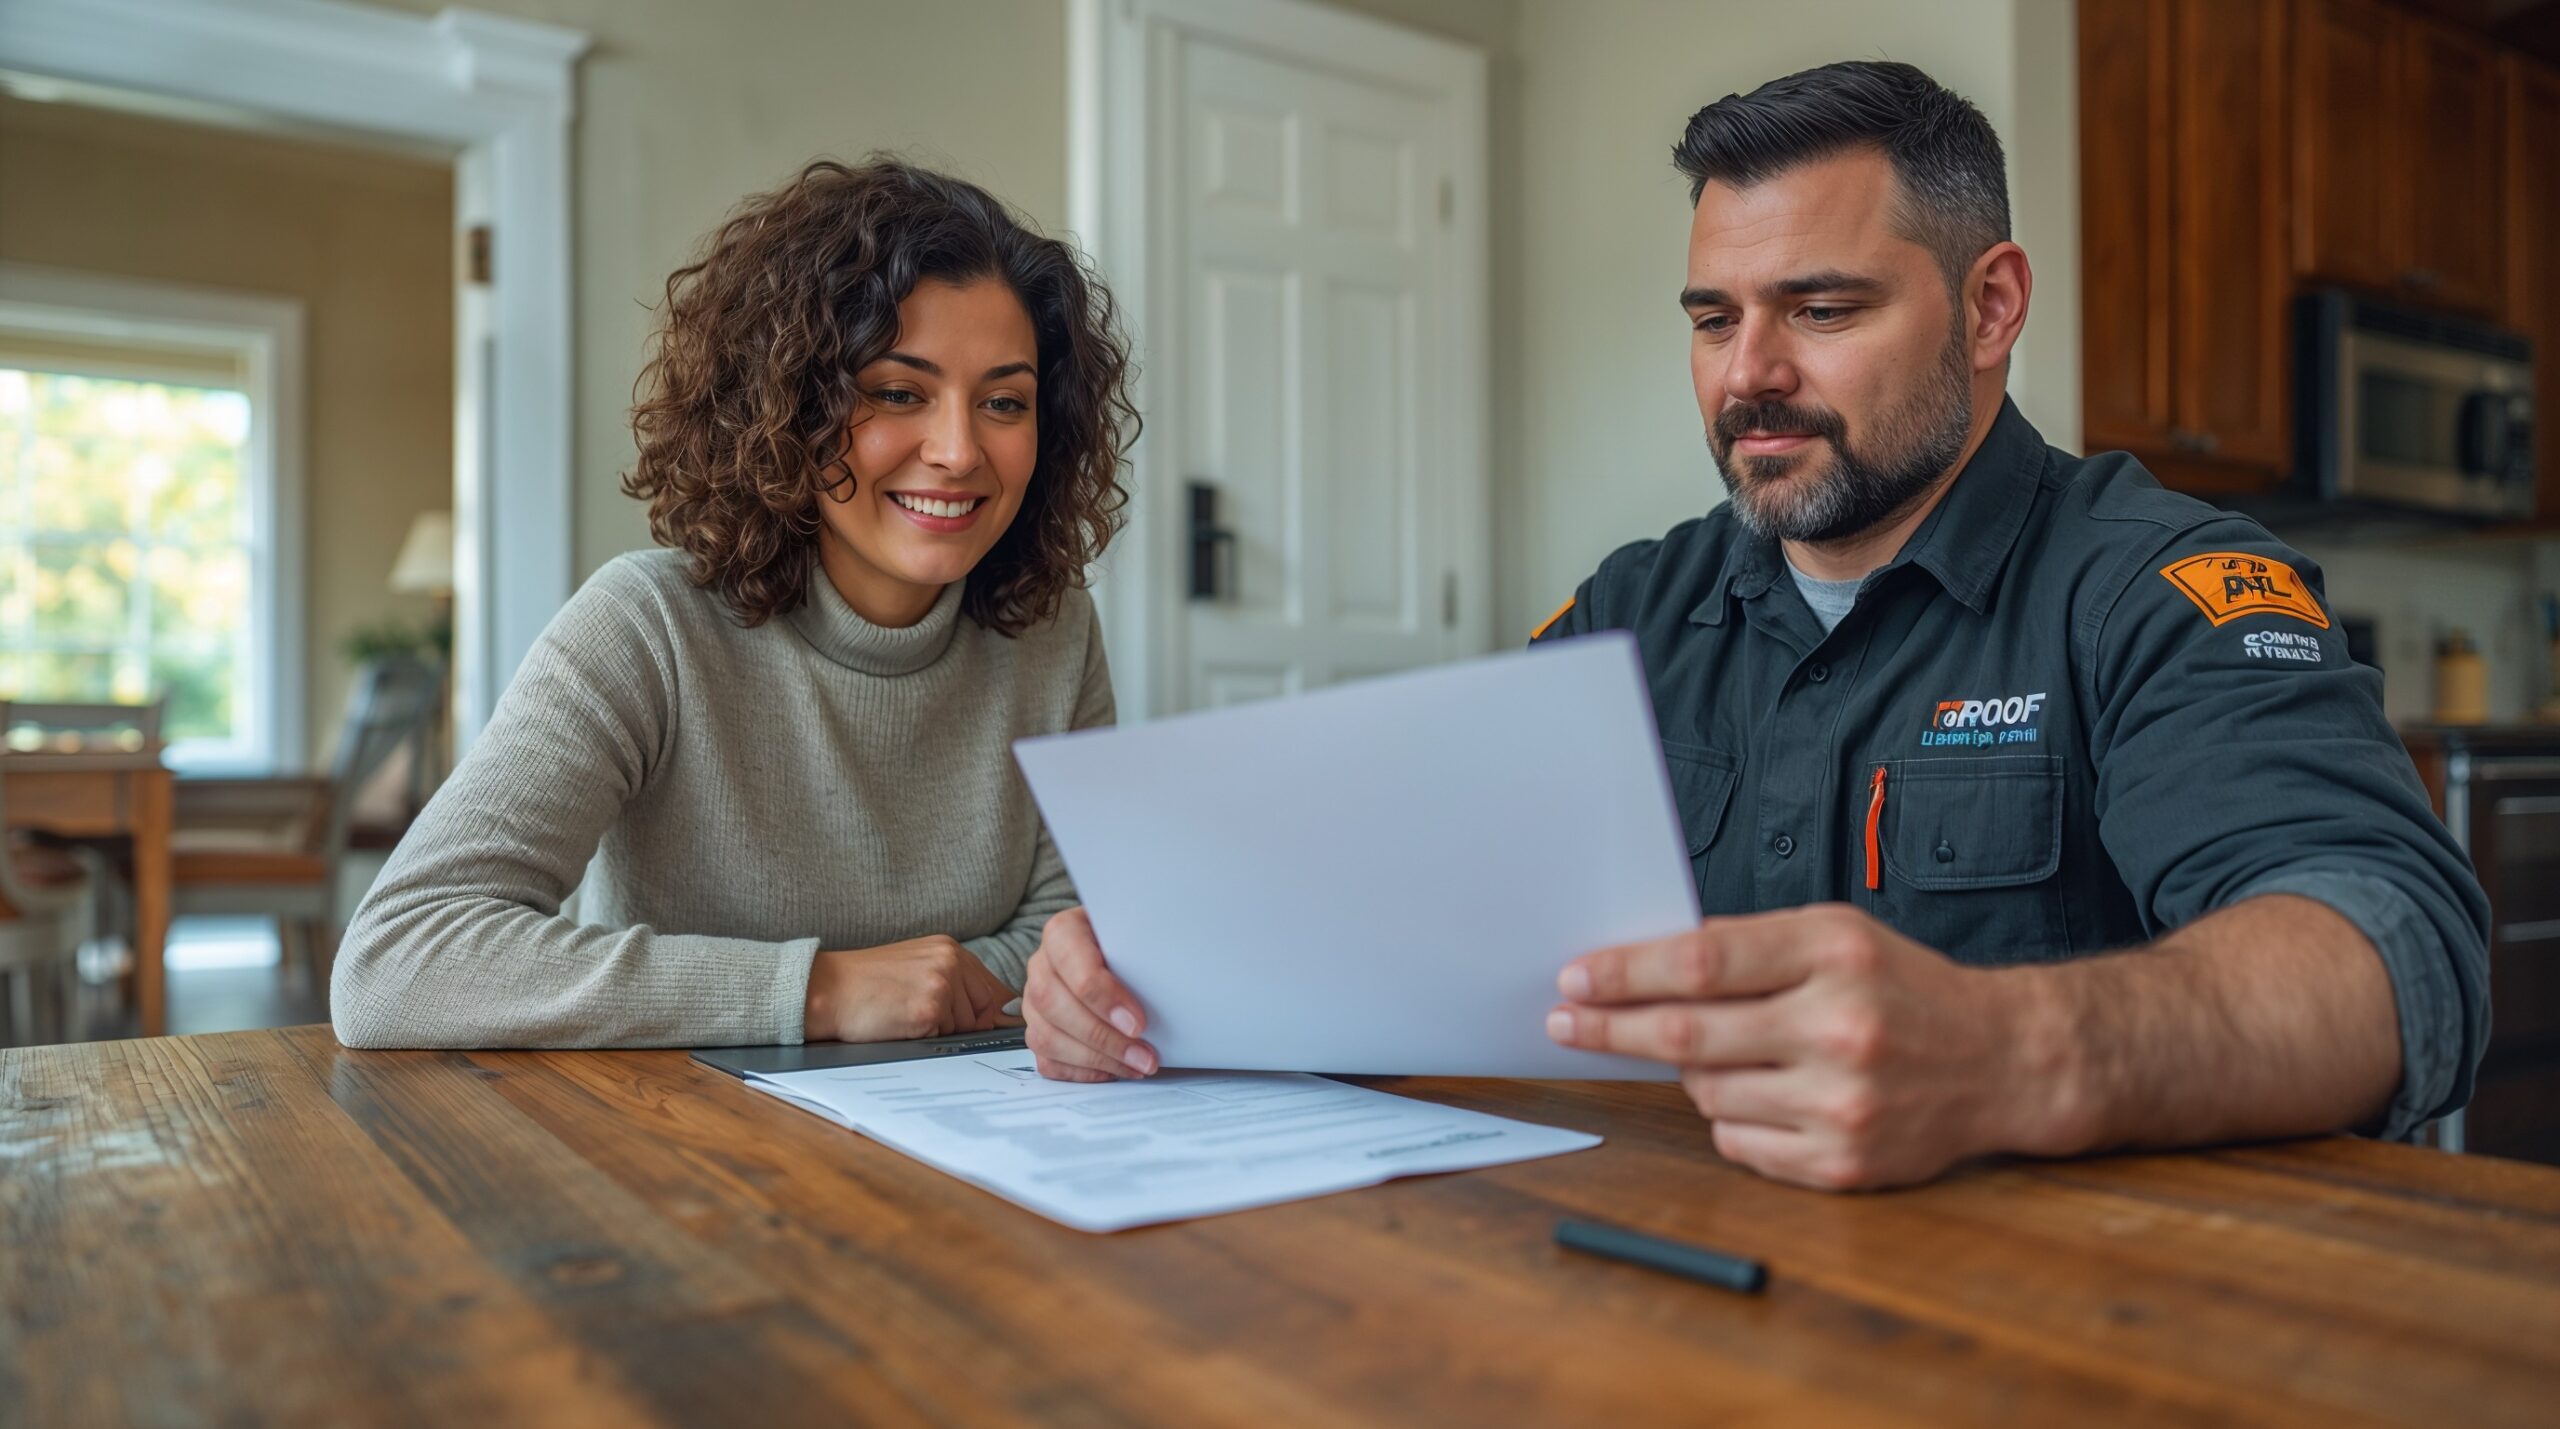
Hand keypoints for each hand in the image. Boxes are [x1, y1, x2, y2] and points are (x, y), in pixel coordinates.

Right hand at [804, 936, 1020, 1042]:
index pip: (993, 988)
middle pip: (985, 1010)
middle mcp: (950, 962)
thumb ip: (954, 981)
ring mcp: (941, 985)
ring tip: (905, 1015)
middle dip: (963, 1024)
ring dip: (941, 1031)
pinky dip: (926, 1039)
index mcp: (949, 949)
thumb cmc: (866, 983)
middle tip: (921, 1016)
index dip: (988, 1013)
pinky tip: (900, 1023)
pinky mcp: (928, 1010)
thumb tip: (999, 1012)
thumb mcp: (916, 967)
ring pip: (965, 1028)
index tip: (980, 1024)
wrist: (827, 989)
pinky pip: (945, 1038)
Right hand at [1023, 907, 1157, 1081]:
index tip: (1138, 1023)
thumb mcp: (1137, 934)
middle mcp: (1041, 965)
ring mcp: (1033, 1000)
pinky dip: (1081, 1071)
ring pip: (1046, 1037)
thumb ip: (1143, 950)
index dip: (1103, 996)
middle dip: (1104, 1037)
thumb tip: (1176, 978)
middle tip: (1144, 1055)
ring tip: (1137, 1066)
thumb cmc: (1127, 944)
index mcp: (1063, 931)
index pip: (1071, 959)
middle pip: (1053, 1003)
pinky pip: (1047, 1060)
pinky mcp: (1038, 1030)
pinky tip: (1113, 1070)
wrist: (1114, 951)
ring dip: (1096, 1059)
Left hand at [1544, 904, 2068, 1190]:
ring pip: (1706, 1092)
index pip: (1702, 961)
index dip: (1627, 972)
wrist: (2004, 1061)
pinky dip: (1730, 1118)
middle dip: (1612, 1027)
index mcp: (1834, 954)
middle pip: (1688, 1034)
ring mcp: (1842, 1103)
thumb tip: (1648, 960)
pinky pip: (1738, 1143)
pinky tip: (1764, 1095)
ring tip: (1723, 1051)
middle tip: (1567, 1021)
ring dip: (1690, 1071)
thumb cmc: (1906, 989)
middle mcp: (1839, 1027)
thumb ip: (1750, 944)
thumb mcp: (1838, 935)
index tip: (1576, 978)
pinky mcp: (1842, 1163)